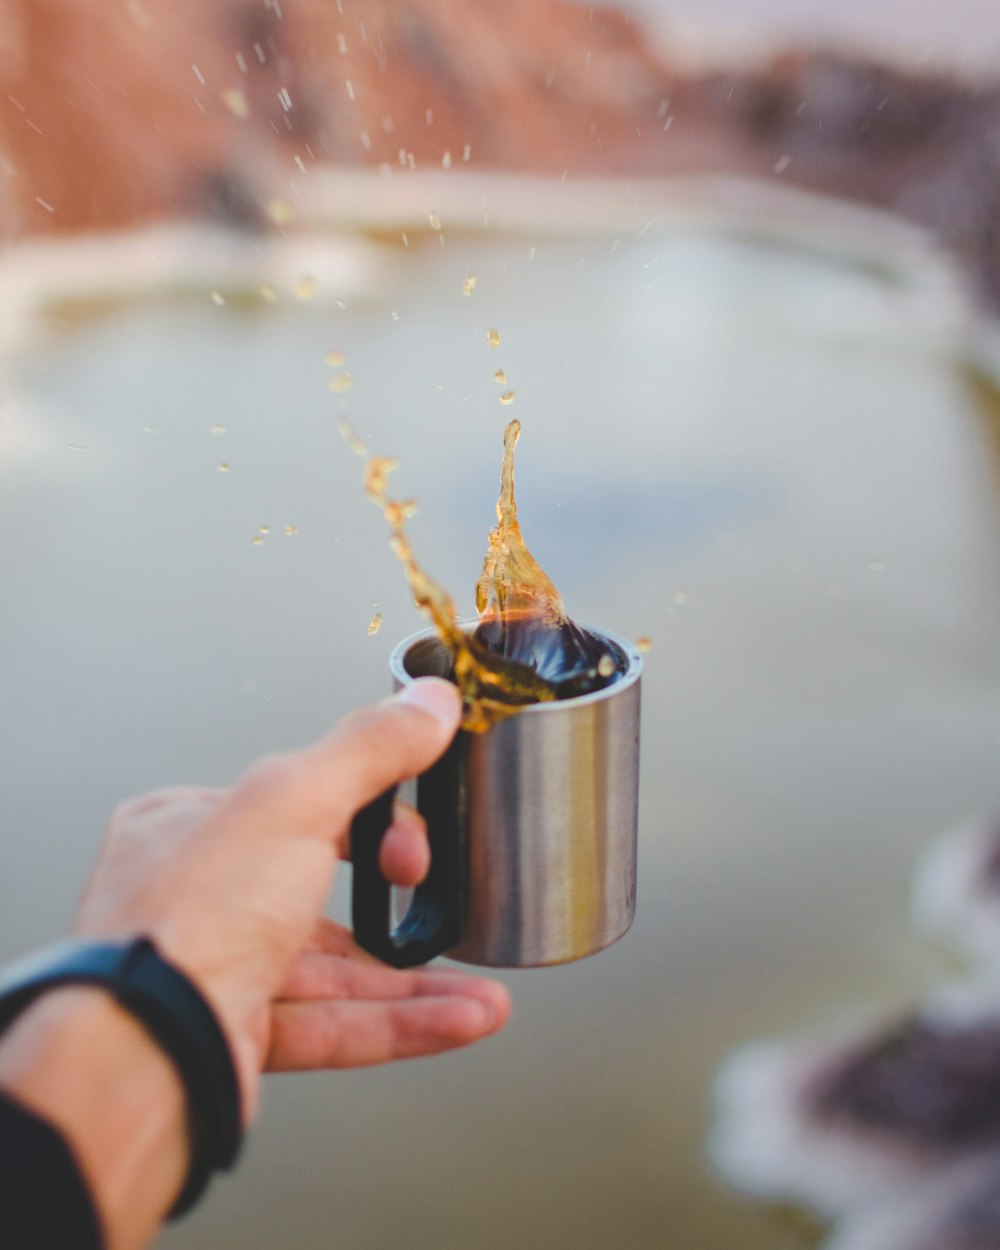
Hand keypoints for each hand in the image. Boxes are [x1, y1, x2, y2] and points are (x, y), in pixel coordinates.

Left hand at [74, 679, 510, 1121]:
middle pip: (319, 890)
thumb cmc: (187, 919)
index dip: (366, 814)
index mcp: (189, 827)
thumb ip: (368, 749)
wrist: (141, 1056)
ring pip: (334, 972)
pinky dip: (400, 1024)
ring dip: (415, 983)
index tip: (407, 828)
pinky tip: (456, 1019)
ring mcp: (215, 973)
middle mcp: (196, 899)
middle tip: (433, 893)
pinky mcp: (238, 1038)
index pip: (296, 804)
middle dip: (398, 902)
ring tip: (477, 992)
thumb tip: (426, 704)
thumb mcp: (295, 800)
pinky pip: (334, 1027)